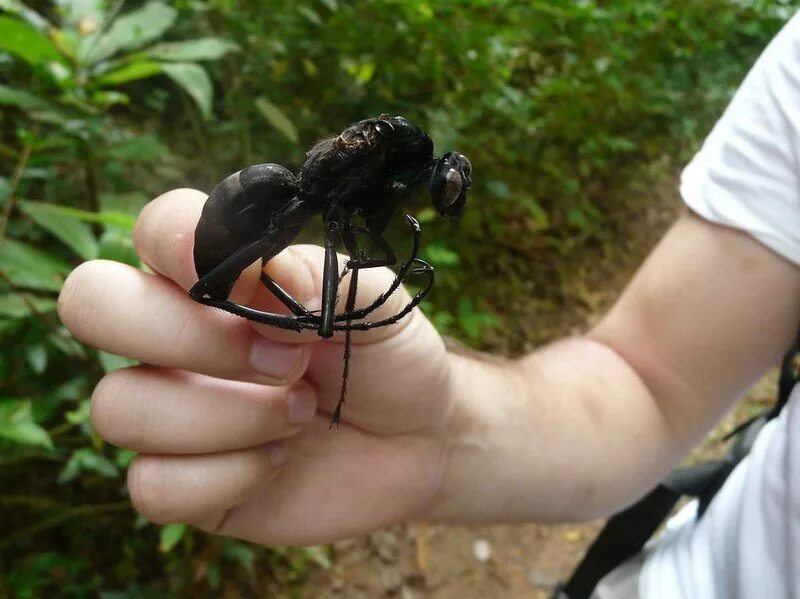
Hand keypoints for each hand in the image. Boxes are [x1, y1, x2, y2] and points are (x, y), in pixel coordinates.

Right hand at [57, 188, 458, 544]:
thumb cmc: (388, 358)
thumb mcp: (374, 304)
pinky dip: (226, 477)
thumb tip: (253, 274)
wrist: (420, 440)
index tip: (238, 277)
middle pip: (92, 305)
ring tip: (300, 412)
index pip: (155, 229)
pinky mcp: (185, 482)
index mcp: (219, 277)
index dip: (178, 242)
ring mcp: (175, 410)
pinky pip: (152, 487)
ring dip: (227, 417)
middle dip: (184, 335)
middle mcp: (178, 336)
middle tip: (281, 359)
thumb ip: (317, 276)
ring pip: (120, 407)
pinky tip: (278, 462)